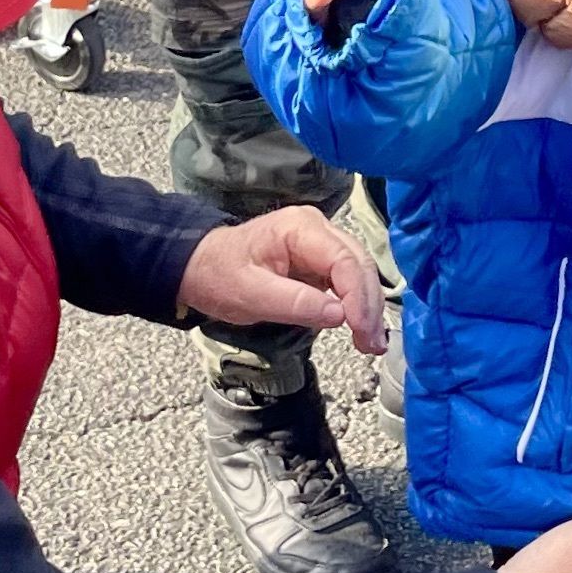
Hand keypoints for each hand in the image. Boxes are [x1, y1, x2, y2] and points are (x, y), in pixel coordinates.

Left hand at [180, 209, 386, 353]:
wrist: (200, 268)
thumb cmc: (219, 276)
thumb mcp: (250, 294)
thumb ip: (294, 303)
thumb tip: (339, 315)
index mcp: (299, 228)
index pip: (344, 260)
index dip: (358, 297)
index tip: (361, 330)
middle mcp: (317, 228)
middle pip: (359, 264)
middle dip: (369, 306)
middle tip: (371, 344)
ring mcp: (321, 243)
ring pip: (359, 273)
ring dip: (368, 308)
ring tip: (370, 343)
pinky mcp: (320, 261)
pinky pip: (348, 281)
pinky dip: (357, 306)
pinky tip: (361, 329)